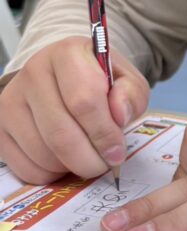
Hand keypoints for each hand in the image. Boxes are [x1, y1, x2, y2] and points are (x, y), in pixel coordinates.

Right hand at [0, 36, 148, 183]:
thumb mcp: (126, 80)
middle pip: (60, 134)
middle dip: (89, 160)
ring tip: (87, 159)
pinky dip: (52, 175)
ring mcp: (10, 101)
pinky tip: (65, 161)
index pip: (83, 101)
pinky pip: (27, 168)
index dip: (104, 134)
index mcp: (67, 54)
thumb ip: (131, 94)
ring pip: (43, 155)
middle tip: (105, 165)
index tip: (117, 152)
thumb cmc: (99, 81)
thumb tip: (119, 115)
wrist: (64, 77)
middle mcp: (32, 73)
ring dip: (72, 168)